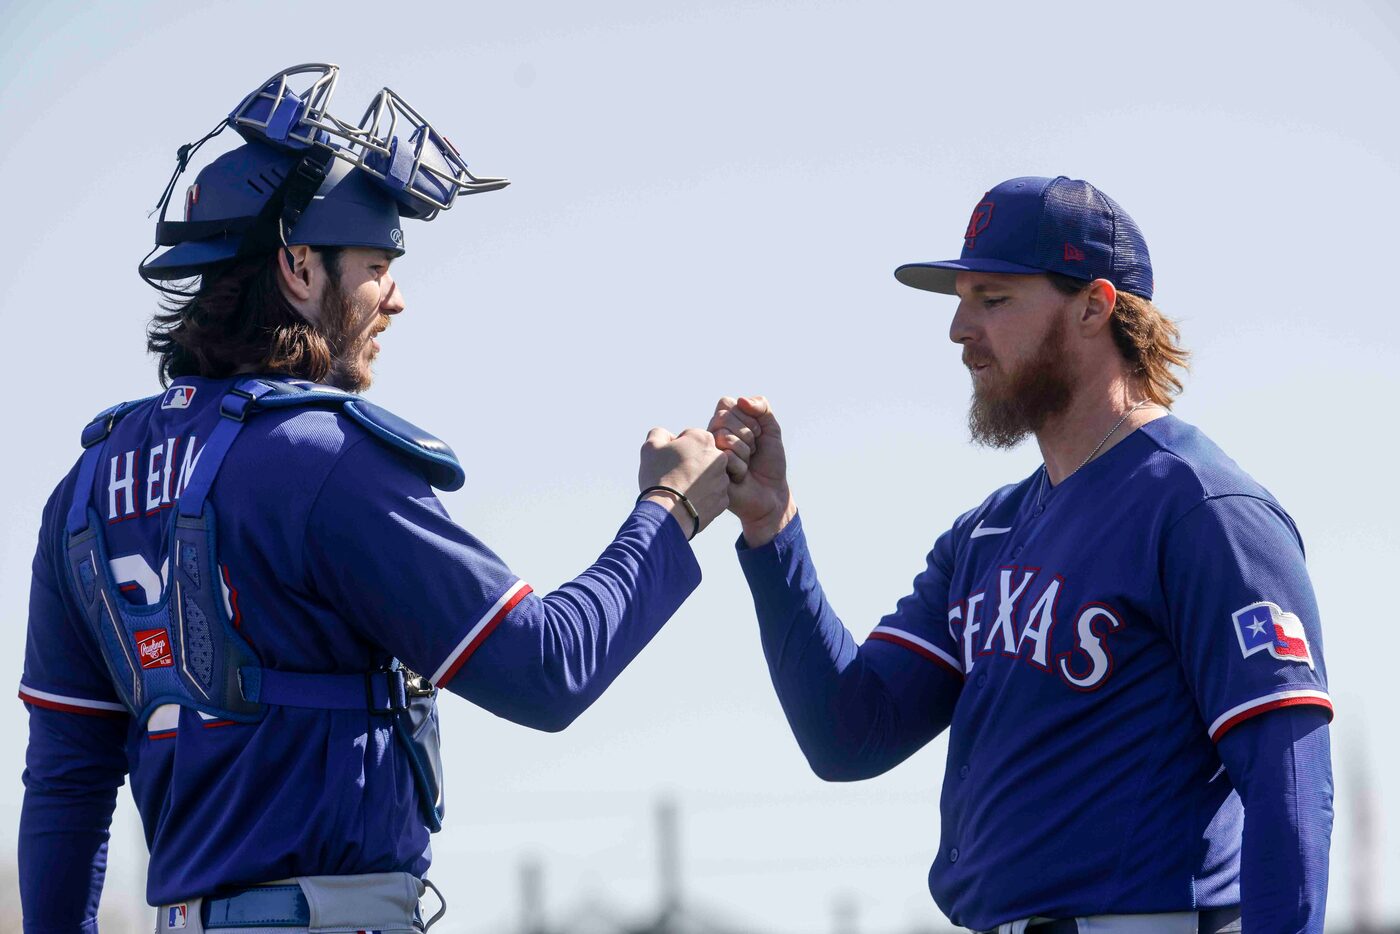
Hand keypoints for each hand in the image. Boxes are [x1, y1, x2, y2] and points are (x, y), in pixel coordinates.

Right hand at [638, 427, 729, 537]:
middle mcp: (719, 457)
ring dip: (698, 480)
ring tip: (680, 491)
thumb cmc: (658, 476)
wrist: (667, 514)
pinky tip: (688, 502)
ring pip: (709, 476)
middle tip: (674, 476)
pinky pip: (712, 495)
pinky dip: (702, 498)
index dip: (676, 448)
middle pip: (702, 456)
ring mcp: (723, 480)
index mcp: (703, 439)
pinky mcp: (723, 500)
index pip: (690, 437)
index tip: (669, 461)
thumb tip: (668, 436)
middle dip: (691, 463)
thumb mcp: (650, 447)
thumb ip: (660, 434)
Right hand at [709, 396, 795, 546]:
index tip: (757, 434)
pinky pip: (726, 458)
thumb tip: (741, 400)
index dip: (747, 417)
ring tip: (746, 465)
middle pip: (723, 418)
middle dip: (748, 435)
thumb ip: (761, 407)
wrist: (772, 493)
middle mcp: (711, 436)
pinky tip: (739, 478)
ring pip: (725, 437)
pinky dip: (741, 468)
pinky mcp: (708, 472)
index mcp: (723, 423)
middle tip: (752, 451)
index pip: (726, 403)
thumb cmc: (769, 462)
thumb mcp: (771, 429)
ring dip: (745, 452)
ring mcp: (708, 454)